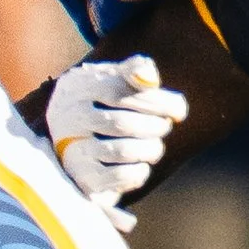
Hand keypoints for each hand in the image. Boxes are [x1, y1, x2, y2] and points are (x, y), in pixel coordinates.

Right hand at [46, 55, 188, 226]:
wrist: (73, 143)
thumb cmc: (103, 103)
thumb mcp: (115, 78)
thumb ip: (135, 70)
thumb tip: (150, 77)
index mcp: (78, 86)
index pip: (120, 91)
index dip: (156, 101)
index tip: (179, 111)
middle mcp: (69, 118)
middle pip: (123, 123)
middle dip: (155, 126)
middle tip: (164, 127)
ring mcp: (73, 149)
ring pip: (123, 151)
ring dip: (151, 149)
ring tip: (154, 146)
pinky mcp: (84, 178)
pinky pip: (120, 176)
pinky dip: (140, 171)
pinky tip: (141, 165)